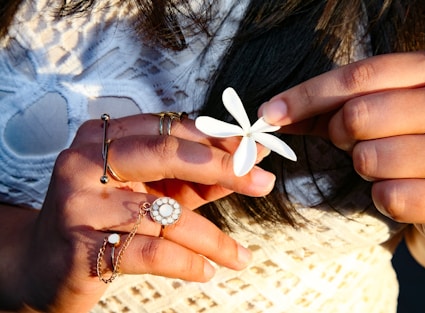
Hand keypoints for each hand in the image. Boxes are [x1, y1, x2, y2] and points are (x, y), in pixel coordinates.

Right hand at [11, 114, 274, 311]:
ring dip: (214, 238)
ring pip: (164, 212)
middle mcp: (86, 161)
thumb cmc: (105, 219)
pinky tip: (207, 270)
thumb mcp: (150, 191)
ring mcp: (80, 202)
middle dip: (222, 168)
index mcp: (102, 137)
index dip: (218, 141)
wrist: (42, 264)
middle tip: (263, 182)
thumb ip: (195, 177)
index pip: (170, 129)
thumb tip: (250, 161)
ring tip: (240, 256)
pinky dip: (187, 262)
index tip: (254, 152)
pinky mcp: (81, 246)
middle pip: (167, 154)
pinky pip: (151, 251)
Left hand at [259, 51, 424, 275]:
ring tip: (386, 167)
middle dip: (340, 135)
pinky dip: (382, 198)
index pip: (356, 76)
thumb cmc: (412, 143)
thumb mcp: (378, 111)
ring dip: (364, 168)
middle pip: (358, 116)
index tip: (272, 112)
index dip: (306, 96)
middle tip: (353, 143)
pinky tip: (401, 191)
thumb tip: (273, 112)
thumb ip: (329, 106)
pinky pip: (390, 197)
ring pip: (370, 159)